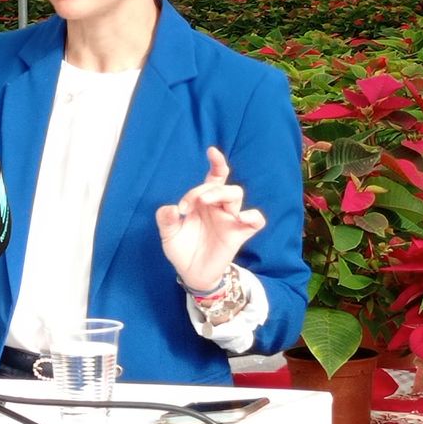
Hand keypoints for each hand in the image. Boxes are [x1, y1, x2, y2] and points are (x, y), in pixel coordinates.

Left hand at [155, 146, 265, 290]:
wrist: (191, 273)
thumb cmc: (182, 248)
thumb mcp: (169, 234)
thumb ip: (166, 219)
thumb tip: (171, 208)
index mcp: (203, 202)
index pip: (214, 177)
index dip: (217, 163)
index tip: (211, 150)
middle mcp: (218, 207)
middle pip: (222, 185)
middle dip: (205, 188)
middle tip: (187, 205)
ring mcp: (230, 219)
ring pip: (236, 195)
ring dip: (220, 194)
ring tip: (204, 203)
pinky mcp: (238, 233)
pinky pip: (255, 221)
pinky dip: (252, 216)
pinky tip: (240, 217)